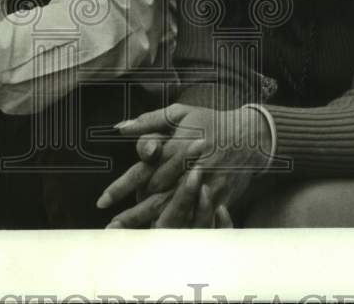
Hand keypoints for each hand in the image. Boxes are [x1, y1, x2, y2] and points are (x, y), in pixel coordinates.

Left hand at [103, 104, 271, 223]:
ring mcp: (204, 187)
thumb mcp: (180, 114)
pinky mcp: (217, 199)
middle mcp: (187, 170)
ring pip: (173, 212)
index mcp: (175, 148)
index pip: (142, 171)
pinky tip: (164, 238)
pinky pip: (195, 218)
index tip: (102, 201)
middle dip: (131, 215)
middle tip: (110, 230)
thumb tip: (119, 127)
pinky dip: (180, 228)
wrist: (251, 136)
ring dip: (150, 226)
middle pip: (154, 198)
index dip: (121, 188)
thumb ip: (149, 121)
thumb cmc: (210, 122)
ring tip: (131, 240)